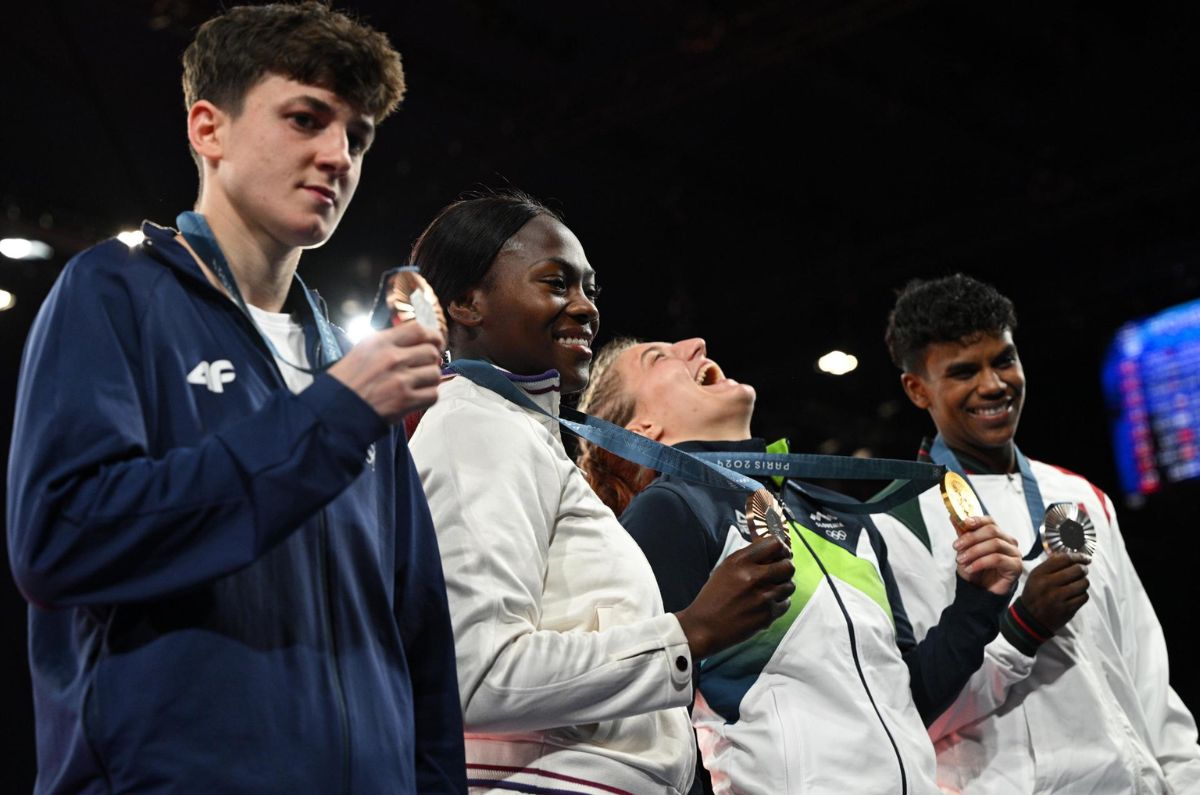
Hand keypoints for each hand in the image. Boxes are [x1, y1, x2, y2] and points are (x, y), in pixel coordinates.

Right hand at [327, 321, 444, 423]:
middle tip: (423, 367)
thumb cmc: (346, 383)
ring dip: (430, 380)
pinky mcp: (405, 401)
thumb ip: (390, 344)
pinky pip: (432, 395)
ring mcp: (400, 380)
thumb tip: (417, 343)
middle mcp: (392, 358)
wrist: (333, 411)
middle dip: (431, 360)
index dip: (432, 336)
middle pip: (431, 352)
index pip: (418, 329)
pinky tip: (416, 397)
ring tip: (418, 384)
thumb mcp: (363, 351)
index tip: (435, 343)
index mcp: (380, 342)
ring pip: (435, 374)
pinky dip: (428, 397)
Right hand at [675, 536, 794, 658]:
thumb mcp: (725, 569)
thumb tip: (773, 551)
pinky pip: (786, 603)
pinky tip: (766, 604)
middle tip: (780, 573)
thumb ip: (748, 559)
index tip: (781, 554)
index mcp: (740, 562)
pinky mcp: (767, 615)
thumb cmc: (714, 598)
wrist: (704, 626)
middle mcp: (752, 576)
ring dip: (783, 587)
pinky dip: (779, 603)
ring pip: (790, 585)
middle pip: (788, 565)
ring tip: (771, 591)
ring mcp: (762, 596)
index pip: (774, 544)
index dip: (781, 548)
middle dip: (786, 568)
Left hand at [953, 515, 1022, 595]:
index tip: (964, 523)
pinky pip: (998, 559)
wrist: (980, 592)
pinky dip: (981, 562)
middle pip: (992, 531)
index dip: (977, 520)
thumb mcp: (965, 551)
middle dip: (971, 538)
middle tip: (956, 546)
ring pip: (995, 544)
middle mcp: (1009, 542)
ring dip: (974, 551)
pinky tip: (970, 568)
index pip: (990, 522)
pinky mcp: (1016, 566)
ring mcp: (1014, 554)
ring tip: (961, 560)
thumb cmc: (975, 570)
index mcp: (998, 535)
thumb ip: (962, 534)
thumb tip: (953, 517)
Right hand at [1019, 552, 1090, 633]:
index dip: (1078, 556)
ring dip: (1083, 582)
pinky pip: (1084, 596)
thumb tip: (1071, 555)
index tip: (1084, 558)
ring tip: (1078, 584)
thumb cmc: (1035, 594)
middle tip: (1083, 570)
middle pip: (1077, 570)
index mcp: (1039, 574)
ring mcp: (1058, 598)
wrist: (1030, 619)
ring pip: (1083, 583)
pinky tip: (1076, 594)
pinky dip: (1083, 594)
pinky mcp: (1067, 609)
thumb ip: (1050, 565)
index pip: (1064, 559)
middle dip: (1083, 569)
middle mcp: (1048, 584)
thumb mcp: (1035, 577)